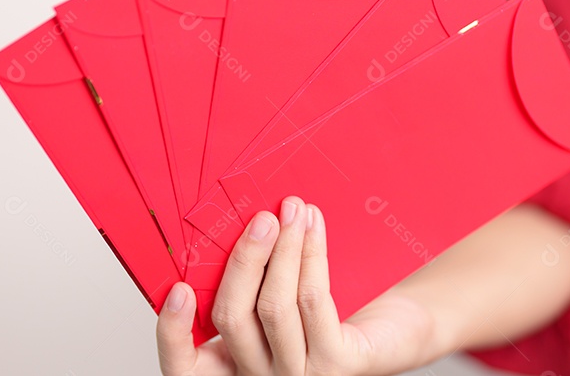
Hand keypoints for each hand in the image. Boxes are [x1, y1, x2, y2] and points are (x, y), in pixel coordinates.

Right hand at [155, 196, 434, 375]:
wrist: (396, 328)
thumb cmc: (330, 308)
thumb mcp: (275, 297)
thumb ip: (249, 282)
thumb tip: (232, 230)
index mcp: (234, 365)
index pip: (184, 367)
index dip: (173, 331)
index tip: (179, 287)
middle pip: (231, 318)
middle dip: (245, 258)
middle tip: (262, 217)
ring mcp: (301, 375)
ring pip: (273, 306)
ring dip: (283, 248)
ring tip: (293, 210)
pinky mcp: (339, 364)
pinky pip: (313, 301)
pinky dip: (310, 255)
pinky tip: (314, 228)